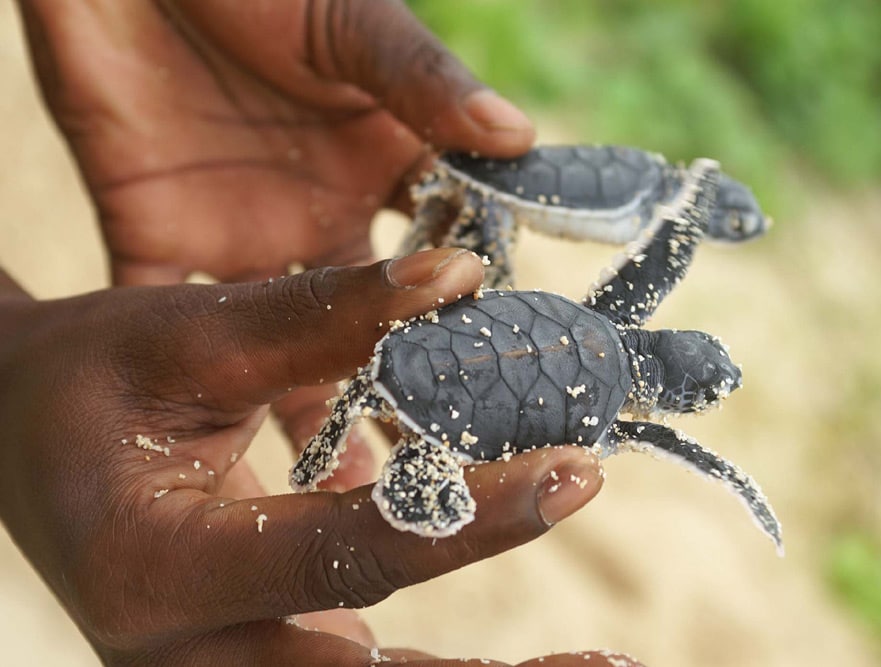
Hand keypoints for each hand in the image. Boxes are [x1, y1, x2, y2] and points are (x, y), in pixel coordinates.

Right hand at [0, 250, 635, 665]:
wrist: (15, 431)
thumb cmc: (86, 377)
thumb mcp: (186, 336)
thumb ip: (322, 316)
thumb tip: (459, 282)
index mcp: (154, 565)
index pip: (338, 555)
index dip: (466, 522)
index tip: (574, 479)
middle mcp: (179, 650)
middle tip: (606, 663)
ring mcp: (210, 666)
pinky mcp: (240, 656)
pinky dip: (426, 664)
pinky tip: (524, 651)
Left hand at [16, 0, 536, 481]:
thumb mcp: (351, 25)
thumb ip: (421, 80)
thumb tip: (517, 135)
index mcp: (380, 166)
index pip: (441, 251)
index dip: (470, 311)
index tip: (503, 379)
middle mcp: (319, 217)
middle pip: (368, 324)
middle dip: (396, 391)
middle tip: (432, 466)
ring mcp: (242, 236)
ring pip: (279, 347)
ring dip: (305, 412)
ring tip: (344, 489)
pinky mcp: (158, 235)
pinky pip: (177, 322)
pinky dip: (193, 386)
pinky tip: (225, 447)